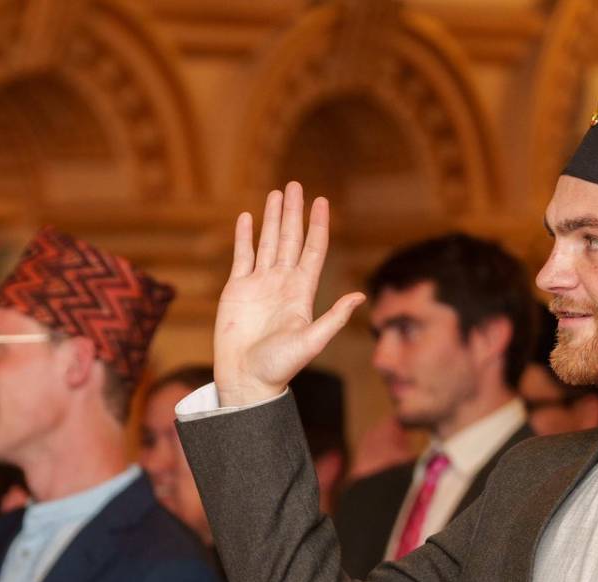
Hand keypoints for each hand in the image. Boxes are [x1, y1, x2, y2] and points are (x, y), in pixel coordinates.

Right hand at [214, 181, 363, 406]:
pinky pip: (242, 256)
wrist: (245, 379)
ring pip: (267, 242)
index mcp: (302, 292)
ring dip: (272, 218)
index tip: (321, 202)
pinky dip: (245, 237)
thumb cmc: (279, 367)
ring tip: (276, 194)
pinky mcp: (237, 290)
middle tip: (296, 185)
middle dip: (293, 212)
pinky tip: (248, 218)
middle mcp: (282, 283)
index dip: (317, 225)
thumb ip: (334, 318)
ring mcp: (259, 284)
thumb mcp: (311, 341)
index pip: (312, 250)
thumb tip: (360, 296)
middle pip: (290, 239)